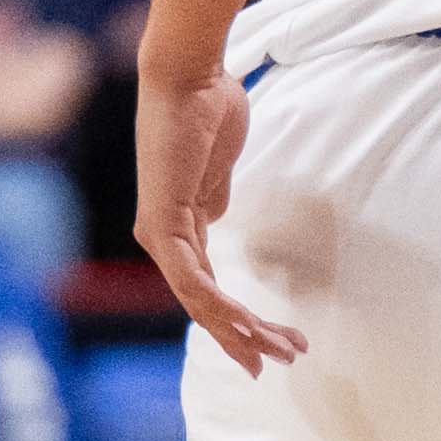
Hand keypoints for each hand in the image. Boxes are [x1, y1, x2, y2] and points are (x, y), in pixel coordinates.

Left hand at [136, 63, 301, 372]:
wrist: (191, 79)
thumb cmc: (206, 113)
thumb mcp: (217, 169)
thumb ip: (213, 199)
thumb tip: (216, 215)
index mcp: (177, 229)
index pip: (208, 290)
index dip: (239, 320)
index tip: (275, 340)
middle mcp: (163, 239)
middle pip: (204, 306)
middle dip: (245, 338)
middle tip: (281, 361)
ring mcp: (160, 234)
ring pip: (199, 301)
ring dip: (241, 328)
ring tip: (279, 349)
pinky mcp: (162, 222)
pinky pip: (191, 277)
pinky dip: (217, 303)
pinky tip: (244, 323)